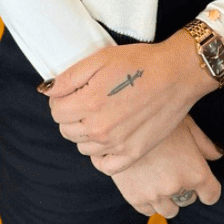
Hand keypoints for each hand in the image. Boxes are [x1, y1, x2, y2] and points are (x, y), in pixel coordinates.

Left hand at [42, 34, 215, 173]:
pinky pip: (104, 165)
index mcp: (88, 103)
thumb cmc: (140, 62)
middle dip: (72, 115)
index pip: (56, 111)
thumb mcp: (101, 58)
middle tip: (90, 99)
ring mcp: (116, 145)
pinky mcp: (132, 154)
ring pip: (83, 147)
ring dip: (86, 132)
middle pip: (67, 130)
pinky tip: (109, 137)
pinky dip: (101, 154)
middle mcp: (99, 129)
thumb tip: (46, 91)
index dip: (62, 98)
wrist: (177, 75)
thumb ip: (69, 77)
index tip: (75, 91)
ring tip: (104, 113)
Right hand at [111, 116, 223, 217]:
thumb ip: (205, 144)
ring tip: (159, 174)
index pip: (211, 195)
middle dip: (185, 187)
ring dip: (167, 197)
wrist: (119, 117)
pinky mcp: (134, 198)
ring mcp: (155, 195)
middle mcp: (177, 187)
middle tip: (174, 167)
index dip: (208, 188)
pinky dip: (149, 200)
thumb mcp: (187, 123)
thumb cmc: (158, 115)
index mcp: (195, 171)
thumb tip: (218, 156)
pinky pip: (148, 211)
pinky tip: (145, 181)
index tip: (203, 182)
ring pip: (169, 209)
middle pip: (188, 200)